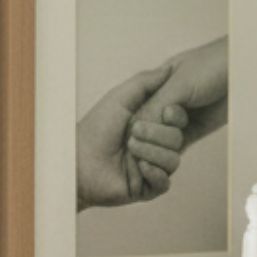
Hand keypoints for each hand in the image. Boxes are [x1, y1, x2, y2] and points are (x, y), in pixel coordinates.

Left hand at [77, 61, 194, 211]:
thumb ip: (145, 82)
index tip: (165, 112)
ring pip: (173, 161)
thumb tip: (169, 68)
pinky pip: (165, 183)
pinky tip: (139, 167)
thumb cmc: (96, 127)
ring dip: (152, 153)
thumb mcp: (121, 97)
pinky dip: (155, 174)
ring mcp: (151, 168)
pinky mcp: (146, 188)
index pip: (178, 122)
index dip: (174, 117)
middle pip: (178, 140)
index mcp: (151, 126)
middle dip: (157, 135)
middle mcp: (153, 146)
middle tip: (132, 133)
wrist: (78, 159)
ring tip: (130, 149)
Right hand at [137, 36, 228, 151]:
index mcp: (153, 87)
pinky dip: (172, 155)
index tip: (139, 137)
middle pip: (145, 132)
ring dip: (166, 145)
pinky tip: (172, 156)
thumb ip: (156, 107)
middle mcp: (161, 105)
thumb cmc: (212, 66)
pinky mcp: (193, 131)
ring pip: (160, 143)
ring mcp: (177, 119)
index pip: (135, 115)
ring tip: (180, 130)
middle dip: (153, 138)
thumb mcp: (179, 84)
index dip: (136, 129)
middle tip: (168, 130)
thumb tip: (134, 132)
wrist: (245, 70)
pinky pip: (176, 149)